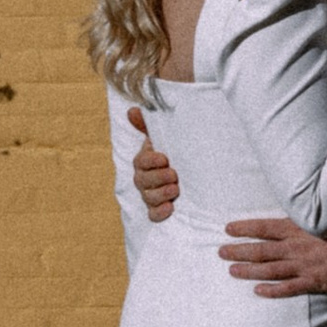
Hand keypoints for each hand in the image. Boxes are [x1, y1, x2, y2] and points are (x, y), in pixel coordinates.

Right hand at [128, 109, 178, 223]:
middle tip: (174, 174)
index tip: (165, 158)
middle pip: (142, 181)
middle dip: (158, 178)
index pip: (141, 161)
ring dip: (161, 194)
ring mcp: (150, 195)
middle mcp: (144, 178)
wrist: (194, 170)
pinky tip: (170, 208)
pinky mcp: (158, 209)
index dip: (151, 160)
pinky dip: (160, 213)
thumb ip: (149, 124)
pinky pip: (153, 215)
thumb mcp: (167, 136)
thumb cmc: (177, 151)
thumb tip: (132, 110)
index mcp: (145, 160)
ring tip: (176, 189)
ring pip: (148, 198)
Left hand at [220, 216, 326, 296]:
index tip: (227, 229)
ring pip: (269, 270)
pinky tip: (257, 290)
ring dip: (248, 270)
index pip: (264, 227)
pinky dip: (272, 290)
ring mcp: (304, 266)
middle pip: (261, 250)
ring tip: (231, 270)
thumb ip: (310, 210)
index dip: (244, 228)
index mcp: (299, 228)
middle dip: (238, 250)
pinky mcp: (314, 282)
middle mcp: (296, 247)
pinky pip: (288, 288)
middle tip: (220, 252)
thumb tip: (300, 200)